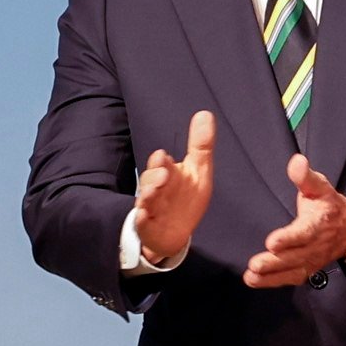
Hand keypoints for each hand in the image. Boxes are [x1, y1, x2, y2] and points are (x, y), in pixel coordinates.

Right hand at [133, 110, 215, 260]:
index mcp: (167, 173)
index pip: (161, 164)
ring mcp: (150, 208)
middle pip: (150, 180)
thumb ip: (201, 145)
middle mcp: (155, 189)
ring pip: (145, 200)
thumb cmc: (184, 197)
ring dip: (147, 195)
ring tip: (152, 192)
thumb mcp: (198, 171)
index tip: (163, 155)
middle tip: (163, 174)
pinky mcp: (147, 226)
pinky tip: (143, 215)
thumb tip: (204, 113)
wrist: (174, 232)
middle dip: (154, 176)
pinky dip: (141, 219)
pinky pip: (141, 223)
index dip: (161, 161)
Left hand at [245, 155, 345, 287]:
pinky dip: (274, 282)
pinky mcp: (308, 268)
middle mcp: (317, 244)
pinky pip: (292, 278)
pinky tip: (255, 281)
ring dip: (272, 275)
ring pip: (292, 269)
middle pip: (295, 255)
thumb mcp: (320, 187)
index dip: (290, 238)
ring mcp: (313, 259)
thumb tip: (296, 160)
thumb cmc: (329, 204)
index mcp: (320, 222)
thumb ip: (306, 177)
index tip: (273, 242)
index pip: (305, 232)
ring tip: (251, 276)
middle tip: (255, 264)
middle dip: (275, 262)